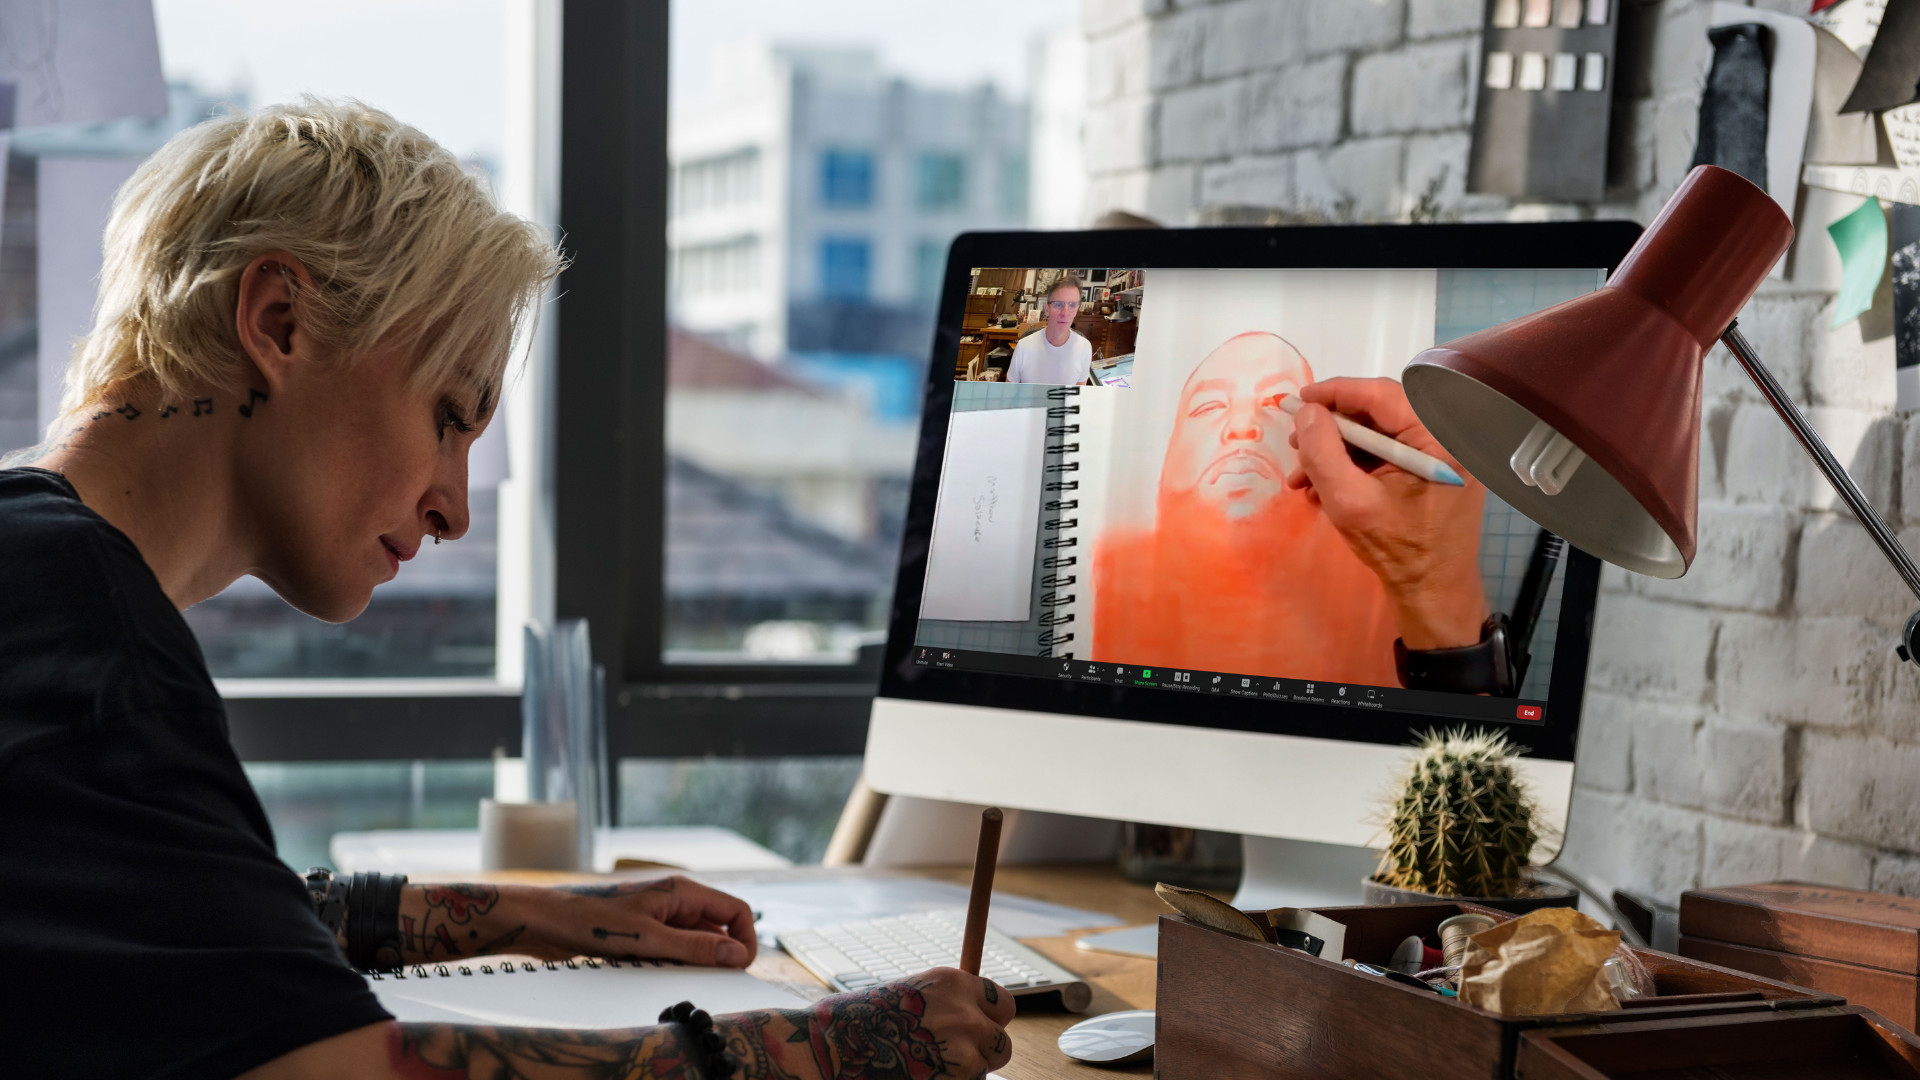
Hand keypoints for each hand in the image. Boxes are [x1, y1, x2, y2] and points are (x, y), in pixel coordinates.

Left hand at [548, 875, 758, 967]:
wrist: (546, 920)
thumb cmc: (591, 921)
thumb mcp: (648, 939)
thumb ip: (695, 947)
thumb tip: (738, 954)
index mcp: (683, 891)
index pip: (736, 910)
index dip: (746, 939)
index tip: (739, 967)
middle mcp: (676, 898)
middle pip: (718, 925)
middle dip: (720, 953)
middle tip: (710, 979)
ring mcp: (660, 913)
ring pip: (695, 938)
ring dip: (694, 958)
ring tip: (675, 972)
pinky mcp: (644, 928)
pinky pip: (673, 944)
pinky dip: (674, 960)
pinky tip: (658, 970)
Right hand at [718, 968, 1015, 1079]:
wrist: (828, 1048)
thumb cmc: (856, 1022)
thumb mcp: (908, 995)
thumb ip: (944, 1004)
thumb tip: (970, 1017)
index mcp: (952, 983)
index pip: (1002, 1002)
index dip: (990, 1020)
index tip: (978, 1029)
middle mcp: (964, 1014)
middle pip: (1002, 1043)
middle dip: (983, 1055)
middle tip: (953, 1061)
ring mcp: (962, 1052)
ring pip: (983, 1073)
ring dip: (963, 1076)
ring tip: (926, 1071)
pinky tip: (920, 1079)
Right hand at [1286, 377, 1489, 649]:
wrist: (1434, 590)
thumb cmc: (1397, 549)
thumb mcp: (1349, 501)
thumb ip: (1323, 451)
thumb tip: (1307, 411)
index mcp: (1441, 437)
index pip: (1382, 395)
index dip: (1336, 393)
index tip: (1299, 400)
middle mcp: (1450, 435)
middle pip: (1380, 411)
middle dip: (1333, 427)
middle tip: (1297, 443)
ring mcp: (1445, 452)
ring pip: (1381, 432)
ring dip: (1338, 449)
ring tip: (1304, 476)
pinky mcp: (1436, 467)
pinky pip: (1390, 451)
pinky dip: (1356, 463)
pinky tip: (1325, 486)